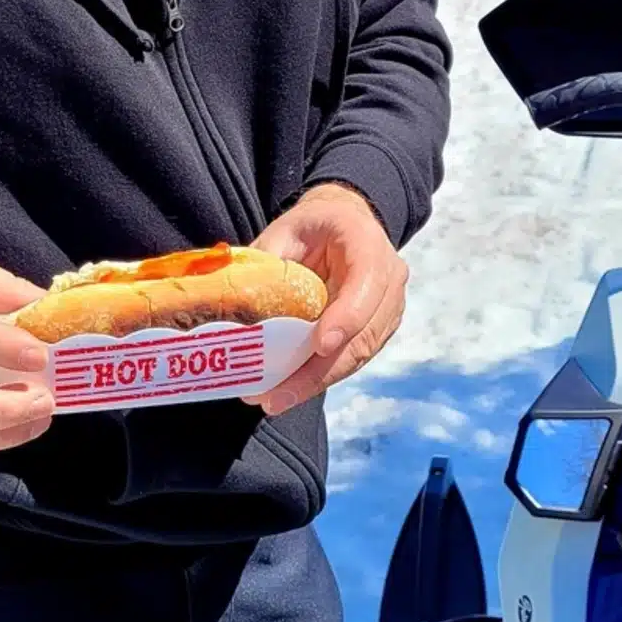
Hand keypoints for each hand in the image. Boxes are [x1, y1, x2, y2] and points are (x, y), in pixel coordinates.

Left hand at [242, 183, 407, 416]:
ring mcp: (389, 307)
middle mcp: (389, 278)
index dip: (345, 318)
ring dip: (316, 381)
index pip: (365, 284)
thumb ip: (266, 261)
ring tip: (274, 399)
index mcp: (367, 243)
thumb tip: (232, 300)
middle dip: (320, 370)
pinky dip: (320, 377)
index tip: (318, 346)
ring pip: (358, 354)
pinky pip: (351, 359)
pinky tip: (288, 390)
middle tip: (277, 395)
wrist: (343, 222)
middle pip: (363, 333)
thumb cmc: (312, 226)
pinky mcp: (378, 330)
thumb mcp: (286, 229)